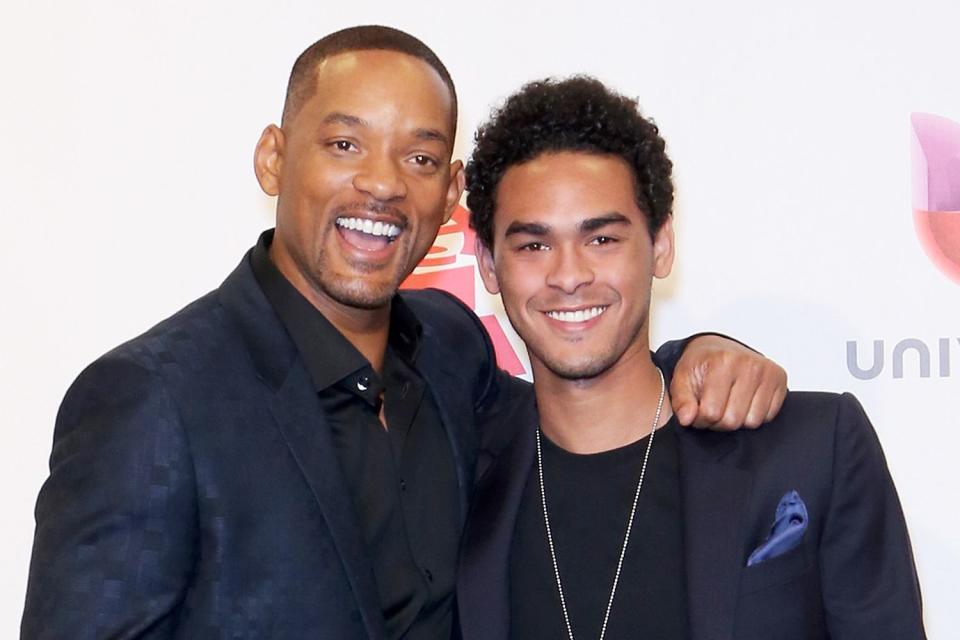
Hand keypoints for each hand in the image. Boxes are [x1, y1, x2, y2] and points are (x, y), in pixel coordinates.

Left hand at [670, 335, 786, 428]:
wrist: (720, 348)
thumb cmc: (703, 364)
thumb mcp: (682, 378)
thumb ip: (681, 401)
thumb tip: (687, 418)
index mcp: (722, 362)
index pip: (712, 412)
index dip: (701, 420)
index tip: (697, 412)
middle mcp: (749, 365)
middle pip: (733, 420)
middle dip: (718, 422)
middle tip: (712, 410)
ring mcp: (767, 372)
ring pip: (752, 421)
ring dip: (737, 421)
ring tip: (727, 406)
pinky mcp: (780, 379)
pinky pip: (768, 416)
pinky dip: (753, 415)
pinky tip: (743, 402)